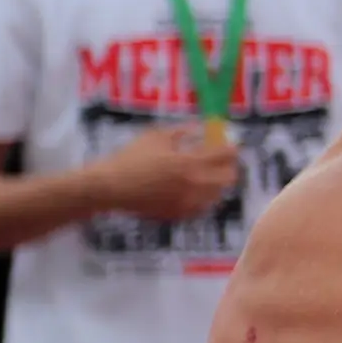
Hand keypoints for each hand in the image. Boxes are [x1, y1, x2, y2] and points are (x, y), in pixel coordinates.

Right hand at [91, 122, 245, 224]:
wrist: (110, 187)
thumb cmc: (131, 157)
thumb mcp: (157, 136)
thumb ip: (184, 130)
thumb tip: (203, 127)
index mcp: (190, 162)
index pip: (227, 155)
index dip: (231, 148)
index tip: (229, 145)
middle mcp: (194, 184)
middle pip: (229, 177)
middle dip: (229, 167)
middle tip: (220, 161)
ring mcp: (188, 202)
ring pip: (218, 194)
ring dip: (217, 183)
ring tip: (207, 175)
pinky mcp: (179, 215)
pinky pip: (203, 207)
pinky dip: (204, 198)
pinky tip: (194, 190)